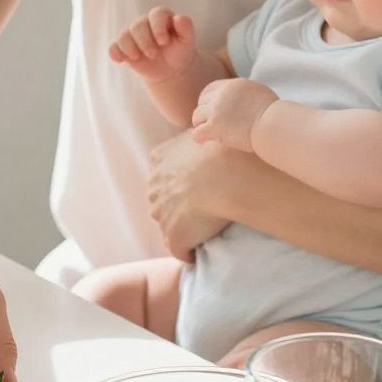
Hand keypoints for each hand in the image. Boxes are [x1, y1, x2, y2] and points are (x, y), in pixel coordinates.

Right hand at [109, 7, 196, 83]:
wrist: (171, 68)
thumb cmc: (179, 50)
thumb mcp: (187, 40)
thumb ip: (186, 28)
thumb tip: (178, 18)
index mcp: (161, 17)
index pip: (156, 15)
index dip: (158, 28)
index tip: (163, 42)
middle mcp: (145, 23)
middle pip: (137, 26)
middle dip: (144, 42)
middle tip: (153, 55)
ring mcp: (133, 35)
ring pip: (124, 36)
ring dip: (130, 48)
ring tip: (138, 58)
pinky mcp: (124, 48)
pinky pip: (114, 47)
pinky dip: (115, 53)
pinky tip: (121, 60)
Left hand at [147, 132, 232, 261]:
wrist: (227, 172)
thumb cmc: (222, 148)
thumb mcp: (205, 128)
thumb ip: (198, 132)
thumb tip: (206, 127)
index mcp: (160, 161)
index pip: (162, 176)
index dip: (177, 184)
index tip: (192, 188)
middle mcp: (154, 188)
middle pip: (161, 202)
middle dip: (176, 208)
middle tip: (200, 211)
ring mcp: (162, 214)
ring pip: (168, 226)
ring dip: (182, 230)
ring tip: (202, 232)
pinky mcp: (175, 236)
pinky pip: (179, 250)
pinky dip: (187, 253)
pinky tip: (199, 253)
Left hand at [192, 77, 276, 151]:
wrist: (273, 124)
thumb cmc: (272, 113)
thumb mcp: (258, 92)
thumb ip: (244, 92)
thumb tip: (242, 96)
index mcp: (232, 85)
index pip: (208, 89)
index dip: (207, 101)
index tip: (211, 110)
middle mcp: (221, 95)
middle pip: (201, 103)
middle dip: (204, 113)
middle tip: (210, 124)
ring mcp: (216, 110)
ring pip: (196, 117)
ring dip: (201, 125)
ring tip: (209, 133)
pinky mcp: (215, 126)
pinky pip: (197, 133)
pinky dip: (200, 138)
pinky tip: (206, 141)